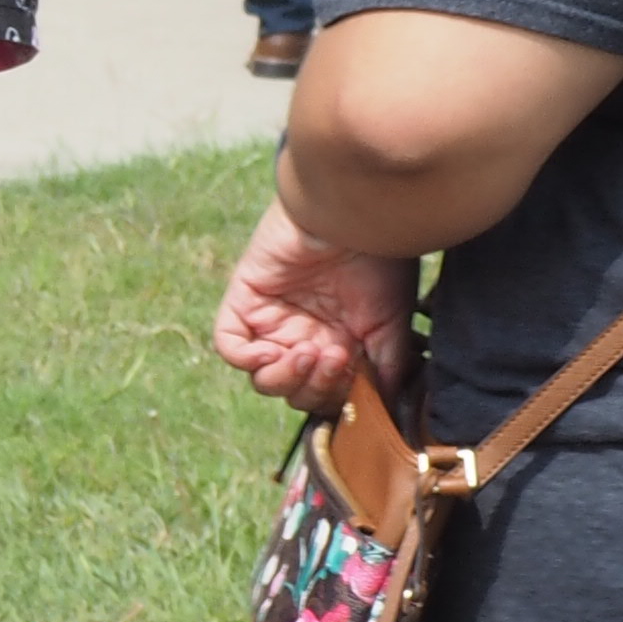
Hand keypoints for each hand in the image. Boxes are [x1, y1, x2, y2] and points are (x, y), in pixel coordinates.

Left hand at [212, 197, 419, 416]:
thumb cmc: (381, 260)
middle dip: (316, 386)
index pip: (326, 396)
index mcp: (338, 345)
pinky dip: (248, 359)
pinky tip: (274, 350)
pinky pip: (230, 347)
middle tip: (337, 355)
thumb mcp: (392, 322)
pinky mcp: (245, 302)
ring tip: (313, 350)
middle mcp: (304, 337)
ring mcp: (272, 322)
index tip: (357, 372)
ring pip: (263, 378)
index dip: (338, 396)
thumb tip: (380, 407)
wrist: (358, 214)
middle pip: (295, 393)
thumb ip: (386, 367)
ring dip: (288, 376)